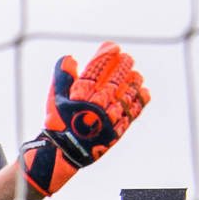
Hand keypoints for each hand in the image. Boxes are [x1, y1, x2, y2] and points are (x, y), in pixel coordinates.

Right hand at [20, 42, 149, 195]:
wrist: (64, 152)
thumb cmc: (58, 123)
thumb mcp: (54, 98)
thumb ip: (62, 76)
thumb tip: (71, 58)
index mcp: (80, 95)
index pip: (96, 70)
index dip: (106, 56)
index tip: (114, 47)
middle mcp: (96, 105)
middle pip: (114, 80)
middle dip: (122, 67)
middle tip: (128, 58)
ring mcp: (108, 118)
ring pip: (125, 95)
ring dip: (133, 82)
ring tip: (136, 75)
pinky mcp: (117, 130)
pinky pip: (132, 113)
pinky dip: (139, 102)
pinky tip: (144, 92)